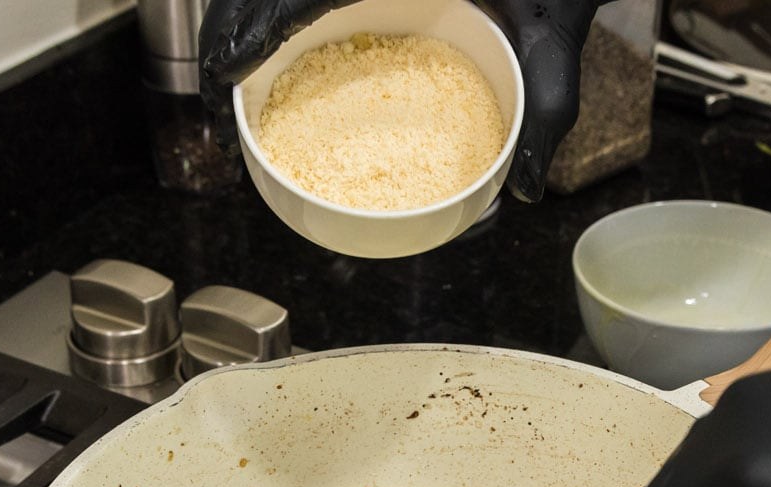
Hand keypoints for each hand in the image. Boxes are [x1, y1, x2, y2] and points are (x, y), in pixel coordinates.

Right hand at [199, 0, 604, 201]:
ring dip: (238, 24)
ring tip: (232, 81)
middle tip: (219, 102)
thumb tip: (525, 185)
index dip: (252, 31)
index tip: (227, 77)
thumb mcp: (550, 34)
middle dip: (225, 37)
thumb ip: (549, 107)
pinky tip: (269, 49)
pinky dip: (266, 12)